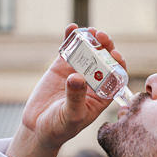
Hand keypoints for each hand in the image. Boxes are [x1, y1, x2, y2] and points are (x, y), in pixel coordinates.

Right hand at [7, 24, 126, 156]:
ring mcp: (78, 71)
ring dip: (92, 39)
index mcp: (103, 94)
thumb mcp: (70, 116)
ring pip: (89, 51)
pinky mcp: (62, 66)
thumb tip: (77, 77)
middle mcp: (94, 81)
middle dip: (106, 46)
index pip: (117, 75)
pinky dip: (71, 38)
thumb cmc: (59, 128)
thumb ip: (75, 98)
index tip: (115, 55)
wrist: (37, 127)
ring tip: (90, 31)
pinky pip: (69, 49)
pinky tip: (72, 28)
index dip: (118, 64)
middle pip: (105, 59)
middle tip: (101, 37)